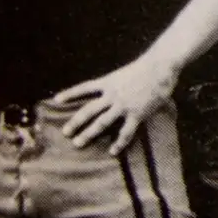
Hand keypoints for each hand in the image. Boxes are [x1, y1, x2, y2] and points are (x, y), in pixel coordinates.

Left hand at [54, 55, 179, 155]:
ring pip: (101, 122)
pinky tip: (113, 151)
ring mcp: (123, 105)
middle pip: (88, 110)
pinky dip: (119, 142)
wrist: (160, 66)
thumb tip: (120, 90)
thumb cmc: (149, 66)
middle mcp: (112, 94)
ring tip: (78, 143)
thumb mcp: (128, 73)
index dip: (70, 94)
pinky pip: (125, 132)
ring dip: (88, 133)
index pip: (85, 88)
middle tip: (65, 132)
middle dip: (75, 121)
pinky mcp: (137, 113)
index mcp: (109, 82)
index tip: (56, 99)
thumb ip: (121, 83)